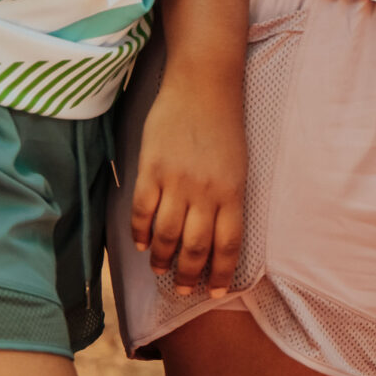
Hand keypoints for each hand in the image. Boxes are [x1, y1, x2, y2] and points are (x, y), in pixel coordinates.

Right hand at [129, 66, 247, 298]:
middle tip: (182, 289)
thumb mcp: (237, 164)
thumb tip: (215, 235)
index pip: (228, 244)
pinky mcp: (151, 168)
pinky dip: (138, 232)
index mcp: (233, 190)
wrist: (203, 82)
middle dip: (189, 274)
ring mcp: (176, 180)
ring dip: (161, 257)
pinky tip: (139, 243)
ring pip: (166, 234)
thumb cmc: (223, 123)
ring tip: (159, 268)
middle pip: (195, 247)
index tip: (214, 293)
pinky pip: (141, 210)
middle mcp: (206, 191)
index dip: (220, 273)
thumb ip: (227, 198)